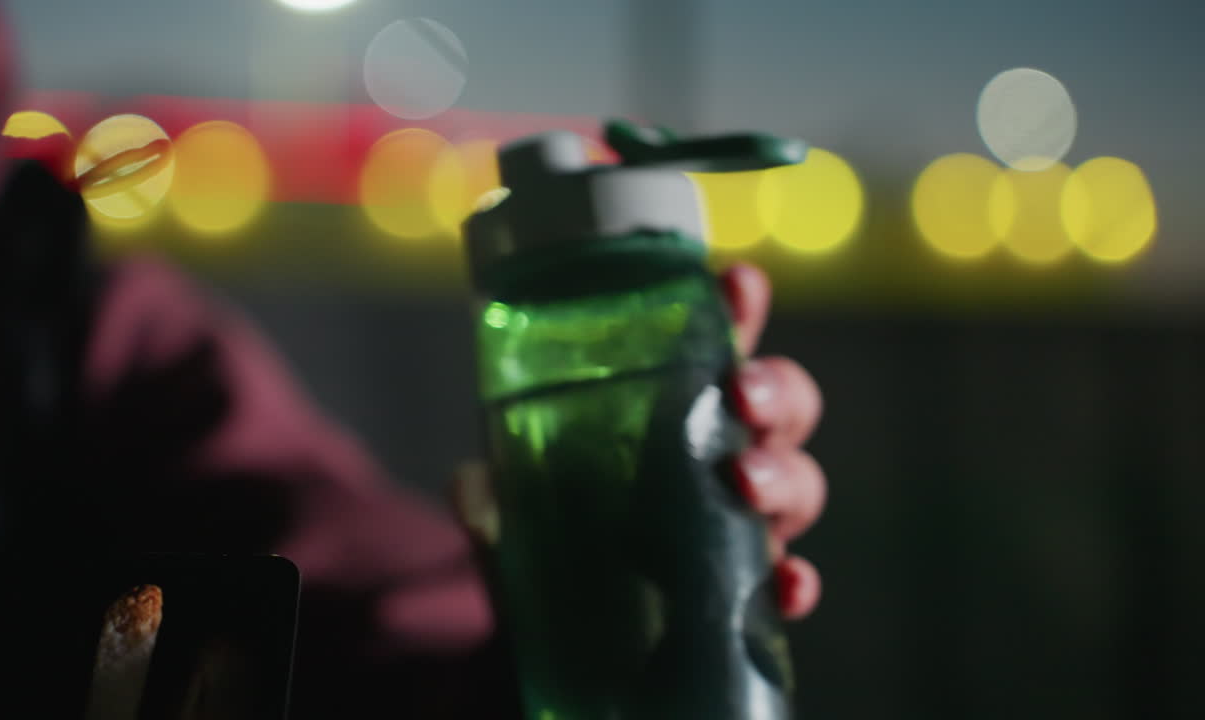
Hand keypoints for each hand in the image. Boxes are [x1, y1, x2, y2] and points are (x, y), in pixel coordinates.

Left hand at [454, 263, 825, 620]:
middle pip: (782, 406)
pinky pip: (788, 587)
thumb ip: (486, 492)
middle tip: (739, 393)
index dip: (736, 309)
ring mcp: (736, 527)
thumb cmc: (538, 541)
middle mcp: (718, 457)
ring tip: (745, 482)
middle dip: (775, 390)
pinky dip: (796, 586)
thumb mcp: (502, 507)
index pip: (714, 343)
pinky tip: (787, 586)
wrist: (536, 639)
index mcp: (668, 410)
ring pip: (798, 485)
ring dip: (783, 477)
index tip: (736, 283)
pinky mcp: (741, 597)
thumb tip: (475, 487)